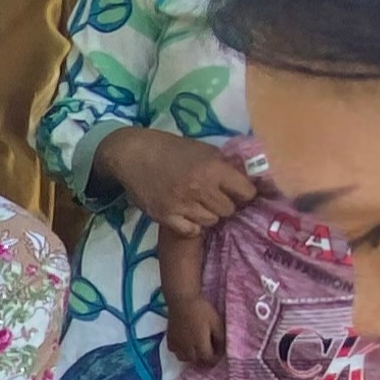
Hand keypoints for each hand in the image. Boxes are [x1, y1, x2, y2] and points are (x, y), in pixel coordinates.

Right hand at [96, 127, 258, 238]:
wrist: (132, 155)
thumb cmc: (170, 148)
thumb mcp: (203, 149)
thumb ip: (224, 165)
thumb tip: (246, 180)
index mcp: (213, 168)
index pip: (246, 192)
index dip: (244, 192)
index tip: (238, 191)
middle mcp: (200, 188)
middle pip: (229, 210)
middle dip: (225, 203)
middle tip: (214, 196)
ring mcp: (182, 205)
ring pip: (212, 221)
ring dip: (208, 214)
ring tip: (197, 203)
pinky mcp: (166, 217)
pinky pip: (192, 231)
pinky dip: (192, 224)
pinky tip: (186, 214)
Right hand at [164, 293, 224, 367]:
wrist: (182, 301)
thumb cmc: (201, 310)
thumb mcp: (217, 322)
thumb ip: (220, 338)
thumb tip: (222, 349)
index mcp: (201, 345)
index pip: (209, 359)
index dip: (215, 357)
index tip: (219, 352)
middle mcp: (188, 348)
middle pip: (196, 360)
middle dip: (203, 357)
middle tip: (208, 350)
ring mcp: (177, 344)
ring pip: (184, 358)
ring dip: (191, 356)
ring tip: (195, 349)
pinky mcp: (169, 339)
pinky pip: (174, 351)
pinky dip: (179, 351)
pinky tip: (184, 344)